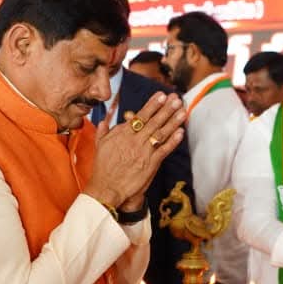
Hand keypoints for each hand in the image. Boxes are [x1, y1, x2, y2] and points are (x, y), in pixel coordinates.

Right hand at [85, 92, 185, 208]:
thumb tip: (104, 122)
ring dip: (173, 122)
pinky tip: (181, 132)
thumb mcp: (100, 146)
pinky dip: (173, 141)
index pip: (140, 116)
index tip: (162, 95)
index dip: (152, 105)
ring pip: (160, 133)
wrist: (107, 188)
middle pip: (153, 122)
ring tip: (182, 111)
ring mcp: (143, 152)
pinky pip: (164, 150)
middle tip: (176, 98)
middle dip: (166, 109)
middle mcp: (134, 141)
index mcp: (123, 134)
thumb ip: (104, 132)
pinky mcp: (150, 164)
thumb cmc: (103, 168)